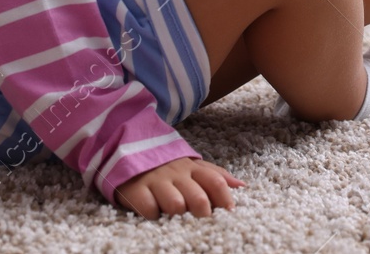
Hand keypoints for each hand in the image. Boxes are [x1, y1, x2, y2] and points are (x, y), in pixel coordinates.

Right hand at [113, 156, 244, 219]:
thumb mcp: (192, 166)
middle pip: (198, 199)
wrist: (128, 150)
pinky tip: (152, 211)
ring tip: (172, 213)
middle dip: (202, 212)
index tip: (230, 212)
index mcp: (192, 168)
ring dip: (176, 213)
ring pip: (175, 205)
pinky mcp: (136, 189)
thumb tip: (241, 186)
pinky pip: (150, 210)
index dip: (225, 197)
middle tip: (200, 219)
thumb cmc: (167, 167)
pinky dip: (153, 215)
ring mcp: (156, 181)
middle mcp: (176, 173)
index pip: (215, 181)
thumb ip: (216, 176)